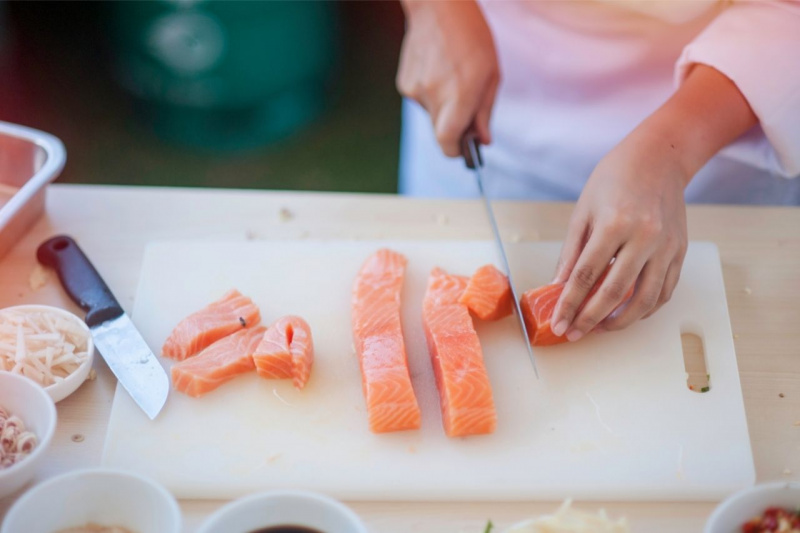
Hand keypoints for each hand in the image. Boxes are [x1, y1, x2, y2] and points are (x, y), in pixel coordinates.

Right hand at [396, 0, 498, 155]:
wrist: (437, 5)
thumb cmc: (471, 35)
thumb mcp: (491, 73)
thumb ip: (485, 111)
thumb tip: (482, 140)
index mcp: (459, 95)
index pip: (448, 143)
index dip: (456, 151)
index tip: (464, 149)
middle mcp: (434, 96)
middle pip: (441, 133)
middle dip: (454, 128)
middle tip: (467, 108)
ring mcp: (415, 91)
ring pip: (432, 115)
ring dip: (444, 107)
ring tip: (452, 77)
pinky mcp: (404, 84)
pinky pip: (421, 100)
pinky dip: (432, 93)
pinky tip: (438, 70)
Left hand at [550, 64, 757, 340]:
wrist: (659, 158)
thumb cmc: (614, 180)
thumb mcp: (582, 211)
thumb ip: (571, 252)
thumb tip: (558, 286)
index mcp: (614, 224)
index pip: (586, 276)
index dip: (569, 304)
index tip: (559, 323)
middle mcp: (644, 237)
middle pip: (614, 292)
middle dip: (590, 319)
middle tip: (574, 333)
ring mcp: (666, 246)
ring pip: (645, 299)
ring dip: (620, 321)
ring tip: (599, 328)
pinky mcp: (680, 251)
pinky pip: (664, 291)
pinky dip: (646, 309)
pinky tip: (627, 314)